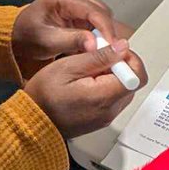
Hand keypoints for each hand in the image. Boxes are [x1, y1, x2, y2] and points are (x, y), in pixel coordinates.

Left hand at [12, 0, 121, 76]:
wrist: (17, 35)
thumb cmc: (27, 35)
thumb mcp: (47, 41)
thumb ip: (72, 40)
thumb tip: (94, 44)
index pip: (94, 10)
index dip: (106, 29)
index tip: (112, 46)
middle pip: (102, 11)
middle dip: (108, 31)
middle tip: (111, 51)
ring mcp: (77, 3)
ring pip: (103, 16)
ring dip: (105, 33)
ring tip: (104, 50)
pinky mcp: (80, 12)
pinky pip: (97, 21)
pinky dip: (100, 34)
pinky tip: (97, 46)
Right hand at [24, 43, 146, 139]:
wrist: (30, 122)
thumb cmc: (44, 95)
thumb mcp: (68, 67)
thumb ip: (99, 57)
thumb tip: (122, 48)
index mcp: (104, 97)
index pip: (138, 76)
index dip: (129, 59)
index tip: (112, 52)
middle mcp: (110, 110)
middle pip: (132, 82)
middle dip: (119, 66)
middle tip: (96, 59)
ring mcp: (107, 117)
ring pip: (123, 90)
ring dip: (112, 76)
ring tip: (87, 72)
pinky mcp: (101, 120)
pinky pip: (113, 99)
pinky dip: (105, 88)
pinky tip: (85, 83)